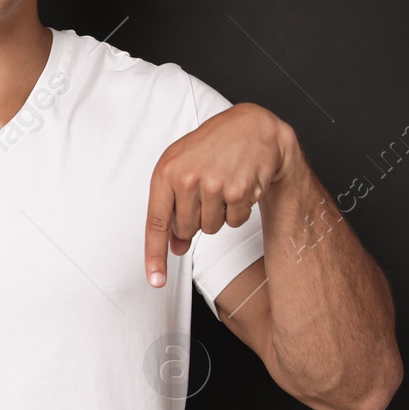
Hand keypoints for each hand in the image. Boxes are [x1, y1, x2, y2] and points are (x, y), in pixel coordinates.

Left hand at [144, 103, 297, 287]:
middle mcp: (187, 178)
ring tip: (222, 185)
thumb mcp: (183, 169)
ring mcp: (213, 185)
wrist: (253, 128)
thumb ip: (173, 207)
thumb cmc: (212, 148)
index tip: (155, 280)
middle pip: (186, 230)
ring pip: (210, 229)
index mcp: (166, 171)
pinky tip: (238, 186)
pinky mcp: (238, 191)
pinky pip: (233, 223)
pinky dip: (237, 211)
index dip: (155, 255)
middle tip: (206, 192)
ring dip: (218, 214)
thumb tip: (174, 247)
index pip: (156, 222)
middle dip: (195, 219)